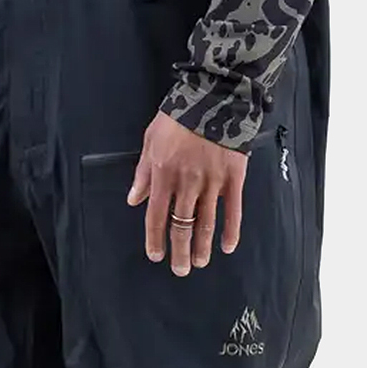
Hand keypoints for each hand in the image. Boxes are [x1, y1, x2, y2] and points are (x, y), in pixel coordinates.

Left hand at [128, 111, 250, 275]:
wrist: (214, 97)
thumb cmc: (178, 117)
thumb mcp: (150, 140)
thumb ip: (142, 174)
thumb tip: (133, 200)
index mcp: (163, 175)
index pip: (156, 216)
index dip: (155, 239)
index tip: (155, 256)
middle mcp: (186, 183)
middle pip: (181, 226)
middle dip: (180, 251)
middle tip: (181, 270)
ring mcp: (212, 182)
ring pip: (206, 223)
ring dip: (203, 246)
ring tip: (200, 261)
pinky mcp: (234, 178)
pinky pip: (233, 210)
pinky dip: (231, 231)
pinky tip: (227, 246)